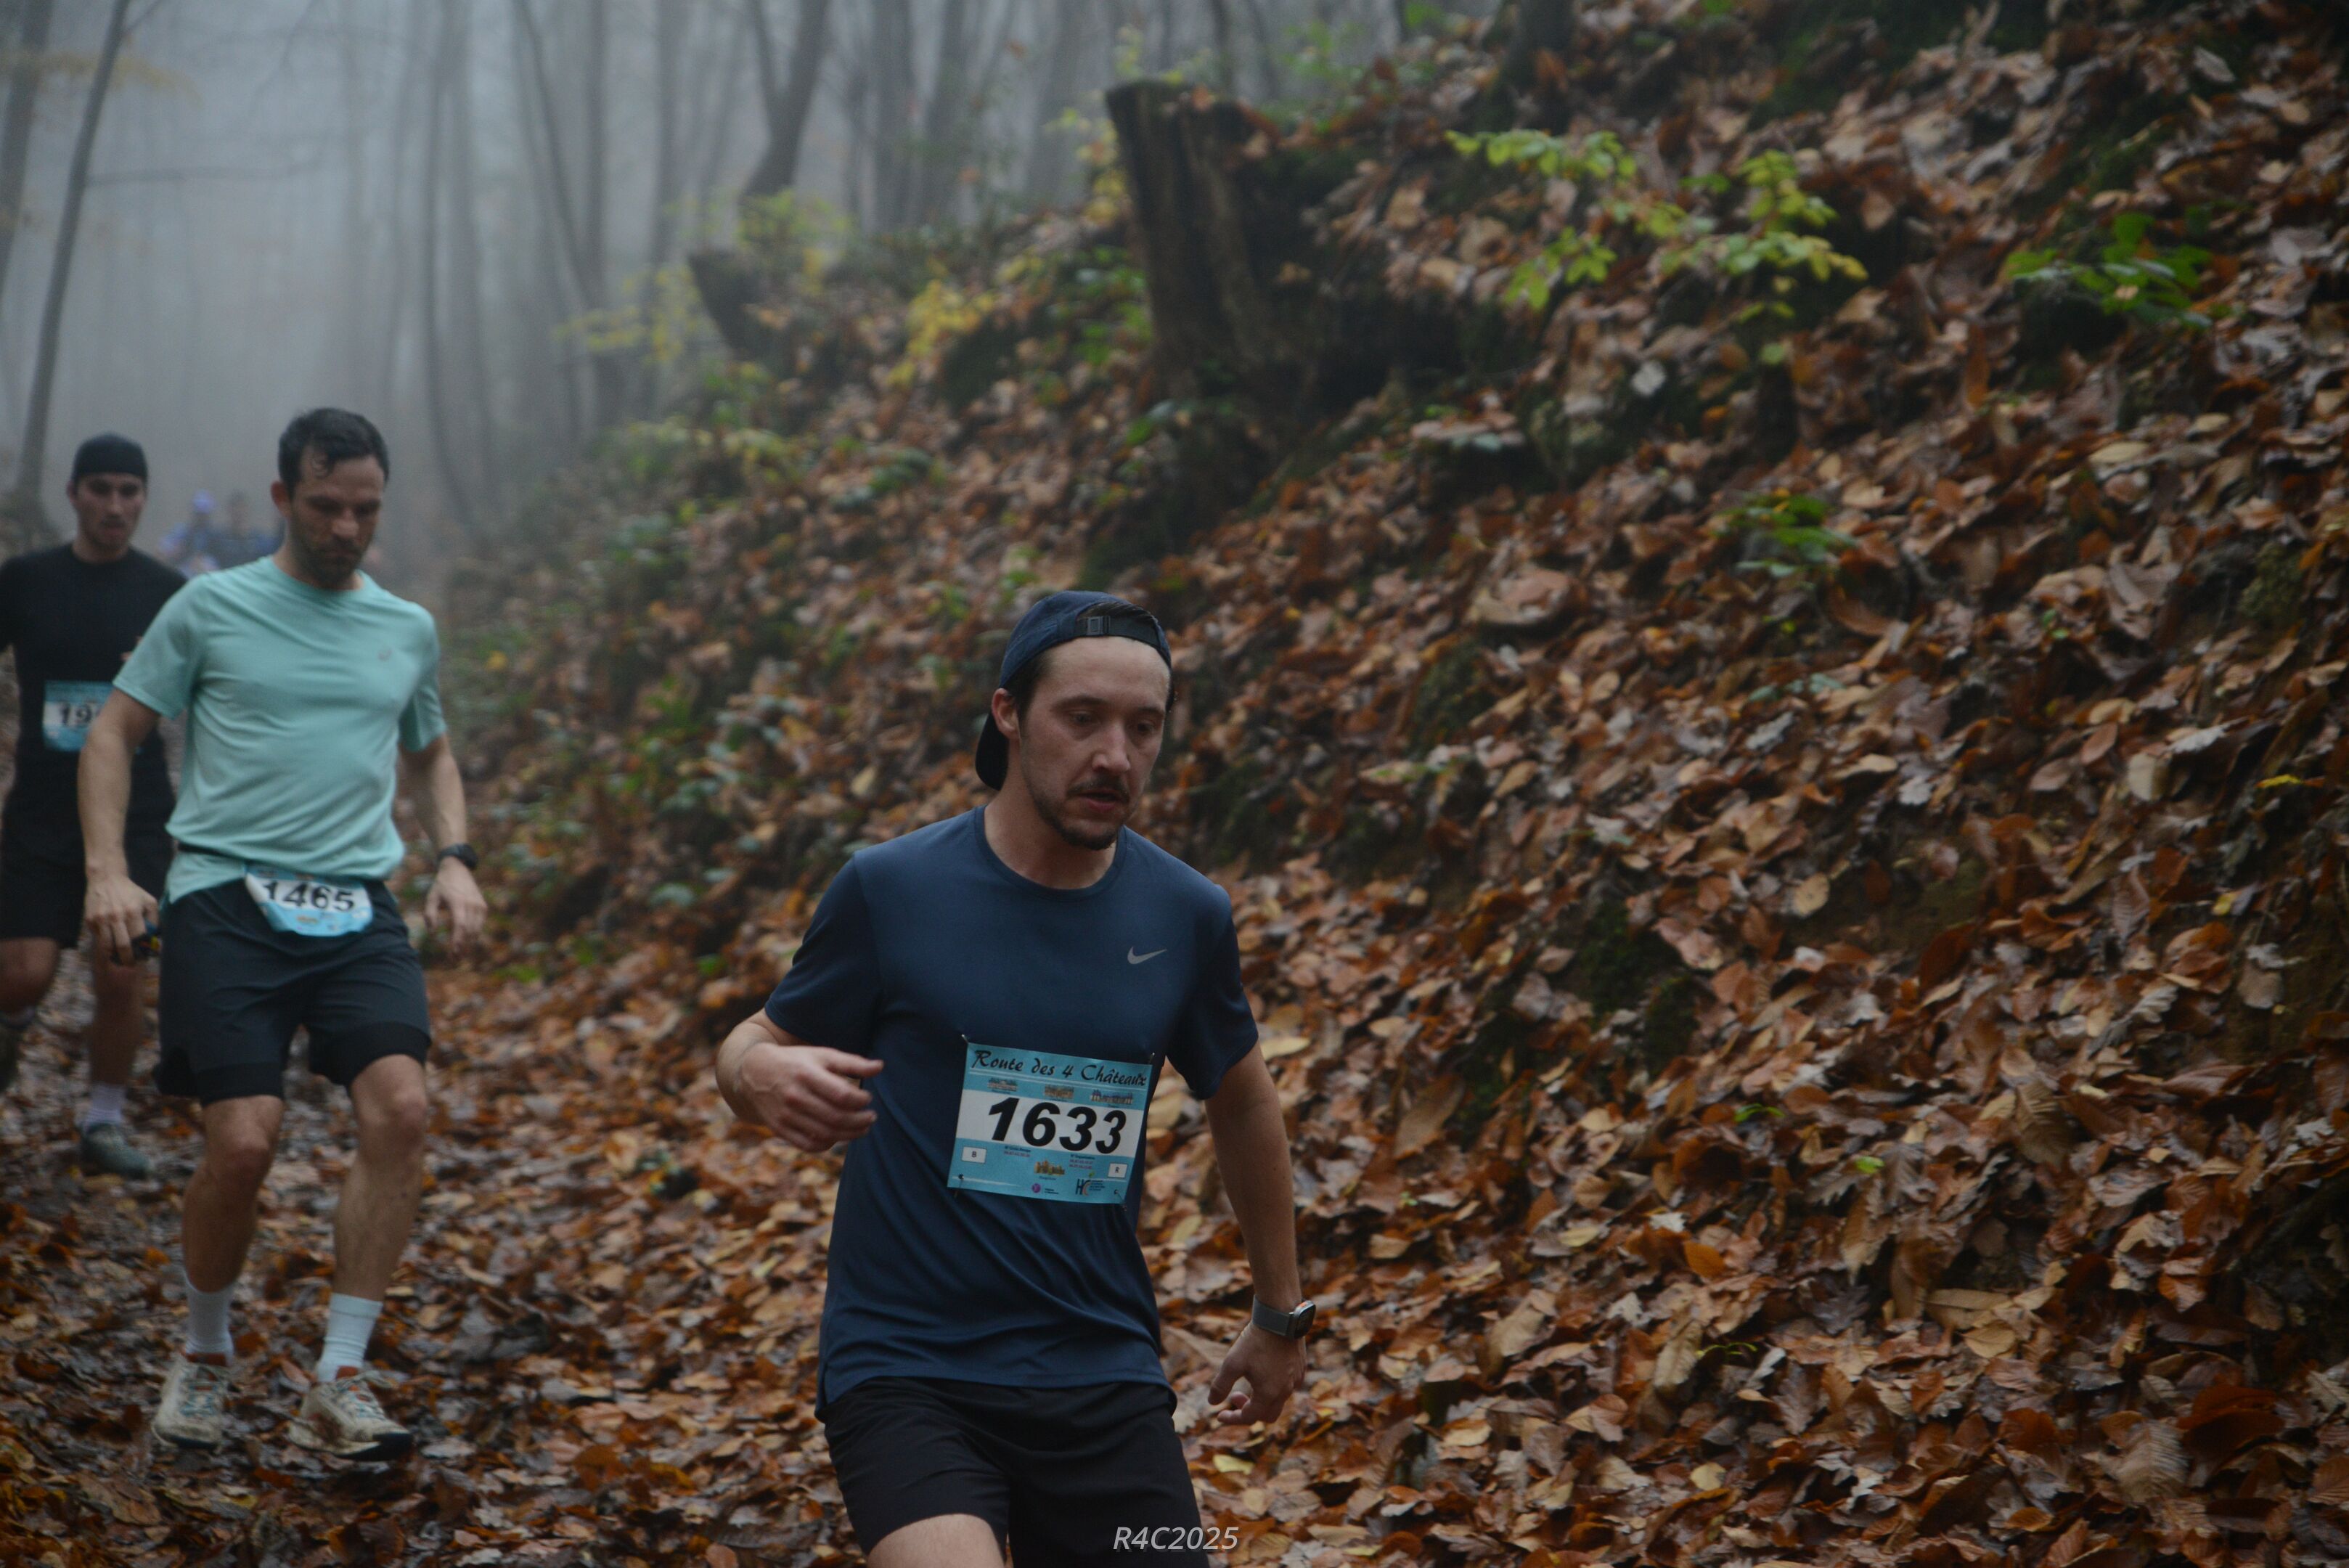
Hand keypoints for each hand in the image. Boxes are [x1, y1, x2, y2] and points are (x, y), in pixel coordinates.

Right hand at [84, 870, 156, 967]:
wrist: (106, 879)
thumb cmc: (131, 892)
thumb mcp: (149, 901)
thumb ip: (154, 920)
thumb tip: (155, 941)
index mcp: (133, 912)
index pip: (138, 938)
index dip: (141, 952)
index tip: (143, 959)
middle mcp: (116, 916)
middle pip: (122, 946)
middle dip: (128, 959)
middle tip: (131, 965)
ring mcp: (100, 919)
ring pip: (107, 946)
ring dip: (114, 956)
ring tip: (119, 960)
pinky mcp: (89, 920)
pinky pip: (98, 938)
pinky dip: (104, 944)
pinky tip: (110, 945)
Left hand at [424, 859, 486, 953]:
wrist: (458, 869)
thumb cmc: (441, 884)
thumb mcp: (431, 897)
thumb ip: (430, 915)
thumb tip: (433, 933)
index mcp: (458, 903)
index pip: (460, 927)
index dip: (458, 942)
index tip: (453, 954)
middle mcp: (472, 905)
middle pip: (470, 932)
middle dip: (463, 948)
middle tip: (455, 960)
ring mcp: (479, 906)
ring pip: (477, 930)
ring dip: (470, 944)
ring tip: (461, 955)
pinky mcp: (483, 907)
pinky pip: (480, 925)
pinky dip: (474, 936)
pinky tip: (467, 943)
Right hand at [735, 1040, 883, 1151]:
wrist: (754, 1072)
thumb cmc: (796, 1062)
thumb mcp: (821, 1055)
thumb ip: (851, 1063)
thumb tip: (880, 1067)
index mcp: (806, 1074)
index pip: (841, 1095)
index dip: (861, 1100)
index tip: (868, 1098)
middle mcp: (794, 1096)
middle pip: (835, 1117)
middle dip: (860, 1121)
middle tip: (872, 1117)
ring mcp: (785, 1115)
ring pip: (825, 1134)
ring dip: (850, 1135)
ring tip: (862, 1128)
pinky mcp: (779, 1129)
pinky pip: (809, 1144)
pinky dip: (828, 1144)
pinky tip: (839, 1136)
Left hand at [1208, 1323, 1306, 1426]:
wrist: (1281, 1317)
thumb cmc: (1255, 1341)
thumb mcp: (1232, 1363)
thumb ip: (1220, 1385)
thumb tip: (1212, 1403)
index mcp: (1268, 1394)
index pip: (1249, 1418)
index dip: (1232, 1419)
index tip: (1219, 1415)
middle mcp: (1285, 1391)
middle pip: (1267, 1416)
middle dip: (1249, 1411)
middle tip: (1235, 1396)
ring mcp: (1295, 1380)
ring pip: (1278, 1401)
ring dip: (1261, 1398)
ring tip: (1248, 1379)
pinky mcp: (1300, 1369)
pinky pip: (1287, 1387)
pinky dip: (1273, 1388)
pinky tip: (1264, 1370)